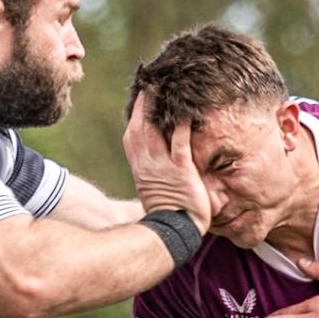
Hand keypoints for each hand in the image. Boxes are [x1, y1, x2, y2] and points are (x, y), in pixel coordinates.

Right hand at [123, 93, 211, 232]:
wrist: (173, 233)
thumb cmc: (167, 215)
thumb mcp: (153, 190)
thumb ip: (153, 174)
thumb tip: (154, 167)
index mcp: (140, 169)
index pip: (132, 136)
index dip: (135, 116)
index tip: (139, 100)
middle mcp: (147, 164)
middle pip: (141, 127)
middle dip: (144, 104)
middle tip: (149, 84)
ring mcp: (163, 166)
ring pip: (156, 130)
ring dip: (159, 108)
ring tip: (165, 88)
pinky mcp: (181, 170)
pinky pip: (180, 143)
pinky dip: (182, 127)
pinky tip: (186, 112)